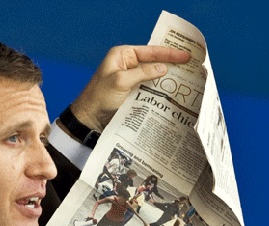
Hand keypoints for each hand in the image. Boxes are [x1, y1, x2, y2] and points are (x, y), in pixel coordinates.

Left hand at [70, 45, 190, 130]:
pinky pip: (148, 89)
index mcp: (121, 55)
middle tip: (190, 67)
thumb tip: (164, 68)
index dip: (168, 53)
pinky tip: (172, 93)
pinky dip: (159, 90)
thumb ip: (143, 73)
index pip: (149, 51)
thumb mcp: (121, 81)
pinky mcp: (131, 93)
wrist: (89, 118)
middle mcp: (126, 65)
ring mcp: (129, 79)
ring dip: (166, 79)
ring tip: (185, 81)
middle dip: (170, 65)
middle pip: (153, 62)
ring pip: (152, 76)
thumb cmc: (99, 97)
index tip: (186, 56)